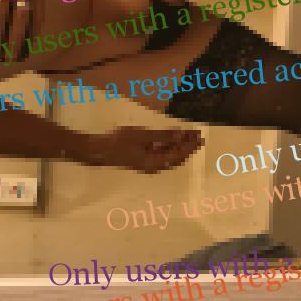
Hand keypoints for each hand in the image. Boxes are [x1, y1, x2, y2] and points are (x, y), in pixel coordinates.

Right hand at [81, 127, 203, 172]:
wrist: (100, 150)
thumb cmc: (121, 141)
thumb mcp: (144, 136)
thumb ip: (163, 136)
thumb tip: (180, 136)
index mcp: (156, 162)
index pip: (179, 154)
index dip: (190, 145)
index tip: (200, 136)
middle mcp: (155, 166)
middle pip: (177, 156)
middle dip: (188, 145)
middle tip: (198, 135)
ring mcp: (149, 163)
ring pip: (170, 155)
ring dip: (179, 145)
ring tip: (188, 135)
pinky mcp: (144, 159)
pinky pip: (162, 154)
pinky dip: (170, 145)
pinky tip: (173, 138)